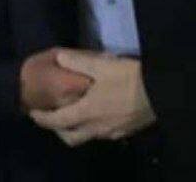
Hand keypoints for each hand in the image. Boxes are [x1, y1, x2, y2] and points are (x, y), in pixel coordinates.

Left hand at [30, 50, 155, 145]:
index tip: (33, 114)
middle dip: (58, 130)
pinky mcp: (126, 132)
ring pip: (88, 136)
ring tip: (75, 113)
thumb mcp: (102, 65)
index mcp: (87, 113)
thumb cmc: (129, 79)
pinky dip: (93, 127)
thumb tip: (59, 57)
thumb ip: (78, 62)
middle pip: (71, 137)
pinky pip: (103, 134)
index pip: (58, 122)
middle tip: (53, 118)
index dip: (43, 119)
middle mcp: (97, 128)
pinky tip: (98, 113)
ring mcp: (112, 133)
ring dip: (77, 128)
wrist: (162, 93)